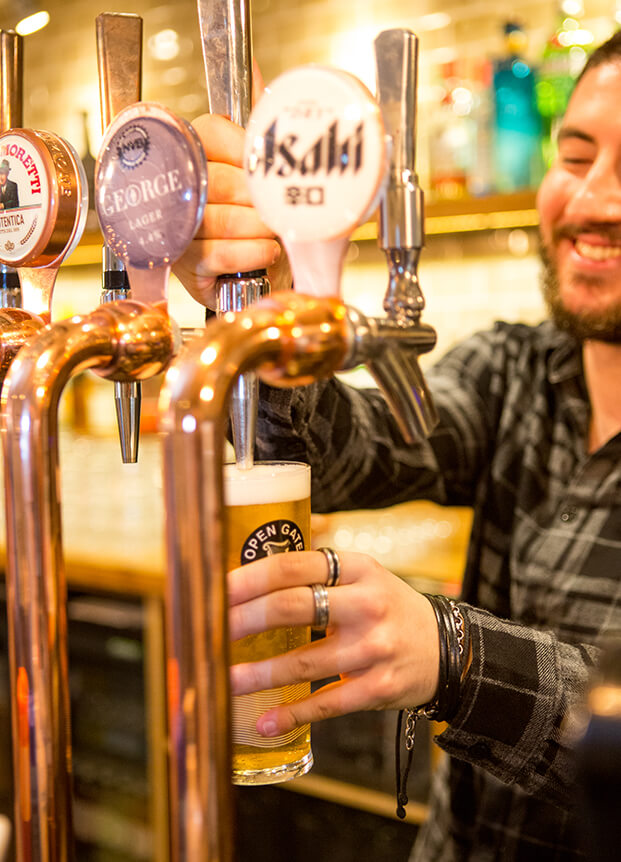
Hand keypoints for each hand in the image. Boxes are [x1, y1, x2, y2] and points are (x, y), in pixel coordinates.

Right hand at [172, 113, 291, 307]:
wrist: (257, 271)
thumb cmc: (257, 214)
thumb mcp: (258, 165)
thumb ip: (255, 119)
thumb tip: (253, 66)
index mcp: (194, 150)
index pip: (213, 133)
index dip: (246, 151)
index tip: (267, 169)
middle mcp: (178, 186)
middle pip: (218, 181)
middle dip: (257, 198)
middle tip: (277, 206)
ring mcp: (177, 227)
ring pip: (218, 219)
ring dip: (258, 227)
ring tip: (275, 230)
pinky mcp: (185, 263)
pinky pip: (217, 254)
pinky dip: (251, 253)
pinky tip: (267, 250)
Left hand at [228, 550, 439, 737]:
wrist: (444, 649)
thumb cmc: (388, 608)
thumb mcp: (362, 576)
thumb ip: (316, 572)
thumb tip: (249, 574)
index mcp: (359, 568)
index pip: (295, 566)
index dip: (251, 577)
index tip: (217, 589)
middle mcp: (368, 603)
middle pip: (294, 606)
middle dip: (245, 619)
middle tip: (212, 630)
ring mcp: (375, 647)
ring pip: (305, 661)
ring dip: (259, 673)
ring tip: (224, 679)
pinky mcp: (379, 687)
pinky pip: (327, 704)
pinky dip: (292, 715)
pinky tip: (263, 721)